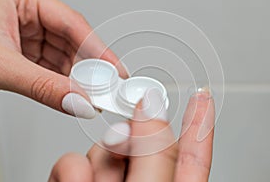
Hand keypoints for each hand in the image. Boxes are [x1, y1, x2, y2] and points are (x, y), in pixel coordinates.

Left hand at [0, 0, 127, 118]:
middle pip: (70, 41)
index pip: (73, 23)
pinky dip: (61, 81)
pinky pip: (49, 65)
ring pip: (61, 56)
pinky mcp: (20, 51)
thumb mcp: (0, 65)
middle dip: (88, 68)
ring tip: (89, 94)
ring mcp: (23, 33)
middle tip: (104, 88)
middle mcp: (25, 14)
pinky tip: (71, 92)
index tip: (116, 70)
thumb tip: (77, 101)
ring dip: (76, 77)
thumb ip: (42, 86)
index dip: (98, 49)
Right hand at [48, 88, 214, 181]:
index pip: (193, 152)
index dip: (199, 122)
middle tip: (113, 165)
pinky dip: (68, 173)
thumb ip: (154, 152)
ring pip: (100, 150)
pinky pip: (72, 163)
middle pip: (137, 142)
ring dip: (91, 166)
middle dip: (122, 144)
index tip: (202, 95)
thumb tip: (153, 107)